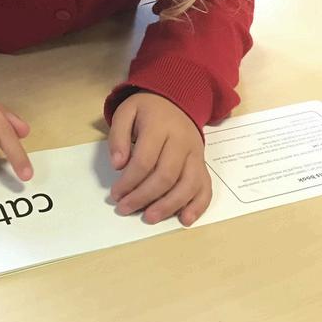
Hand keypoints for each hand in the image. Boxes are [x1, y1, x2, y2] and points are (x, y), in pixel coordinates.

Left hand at [108, 91, 210, 226]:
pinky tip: (185, 220)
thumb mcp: (126, 112)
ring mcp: (196, 154)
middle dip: (144, 196)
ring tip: (150, 218)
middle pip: (166, 175)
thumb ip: (118, 136)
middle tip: (125, 208)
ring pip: (188, 184)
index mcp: (160, 126)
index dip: (129, 181)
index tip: (116, 194)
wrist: (177, 101)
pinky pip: (205, 187)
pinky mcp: (203, 164)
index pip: (145, 160)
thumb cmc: (147, 110)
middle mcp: (182, 141)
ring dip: (169, 205)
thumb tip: (118, 165)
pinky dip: (198, 206)